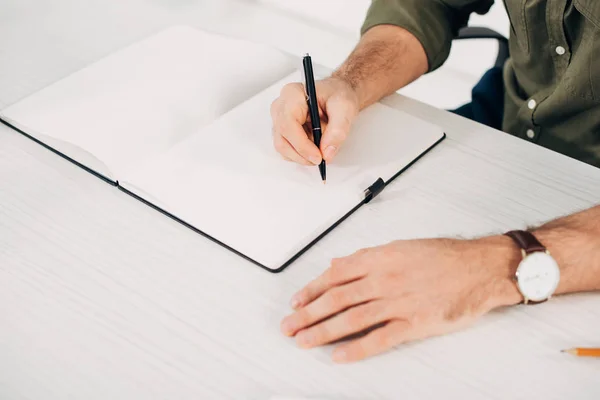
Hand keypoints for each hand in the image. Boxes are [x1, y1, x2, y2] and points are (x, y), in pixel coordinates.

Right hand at [270, 77, 358, 164]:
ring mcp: (279, 119)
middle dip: (302, 154)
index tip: (318, 156)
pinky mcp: (283, 130)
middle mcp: (281, 106)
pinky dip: (301, 154)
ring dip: (302, 155)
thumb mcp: (345, 108)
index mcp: (292, 94)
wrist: (338, 95)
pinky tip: (314, 147)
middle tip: (321, 159)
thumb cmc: (339, 95)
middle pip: (282, 139)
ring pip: (283, 147)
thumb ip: (338, 130)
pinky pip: (287, 149)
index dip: (301, 144)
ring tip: (320, 150)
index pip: (288, 124)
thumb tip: (327, 152)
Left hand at [280, 236, 521, 362]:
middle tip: (289, 326)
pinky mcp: (416, 323)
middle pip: (337, 298)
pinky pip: (380, 338)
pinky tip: (338, 355)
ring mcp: (399, 301)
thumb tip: (337, 263)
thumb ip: (366, 257)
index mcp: (380, 258)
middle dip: (308, 313)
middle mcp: (385, 278)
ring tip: (303, 340)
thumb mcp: (401, 247)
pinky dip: (357, 348)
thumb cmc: (444, 256)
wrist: (482, 267)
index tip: (296, 301)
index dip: (311, 289)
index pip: (335, 275)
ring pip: (352, 318)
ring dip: (323, 331)